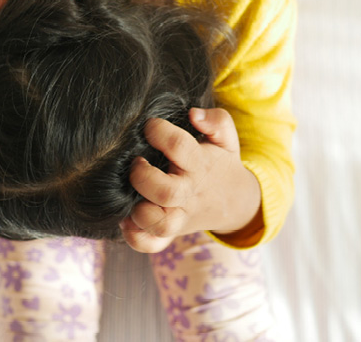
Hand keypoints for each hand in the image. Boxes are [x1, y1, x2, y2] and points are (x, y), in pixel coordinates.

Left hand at [120, 107, 261, 252]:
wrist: (234, 202)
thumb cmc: (218, 163)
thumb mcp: (225, 138)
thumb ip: (216, 121)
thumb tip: (194, 115)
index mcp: (199, 166)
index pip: (180, 147)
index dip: (161, 133)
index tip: (150, 126)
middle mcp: (188, 194)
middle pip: (166, 192)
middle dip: (143, 176)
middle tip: (136, 163)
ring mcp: (179, 217)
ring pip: (159, 224)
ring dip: (140, 212)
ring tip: (129, 195)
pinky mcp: (169, 234)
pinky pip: (151, 245)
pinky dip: (136, 238)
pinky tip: (126, 220)